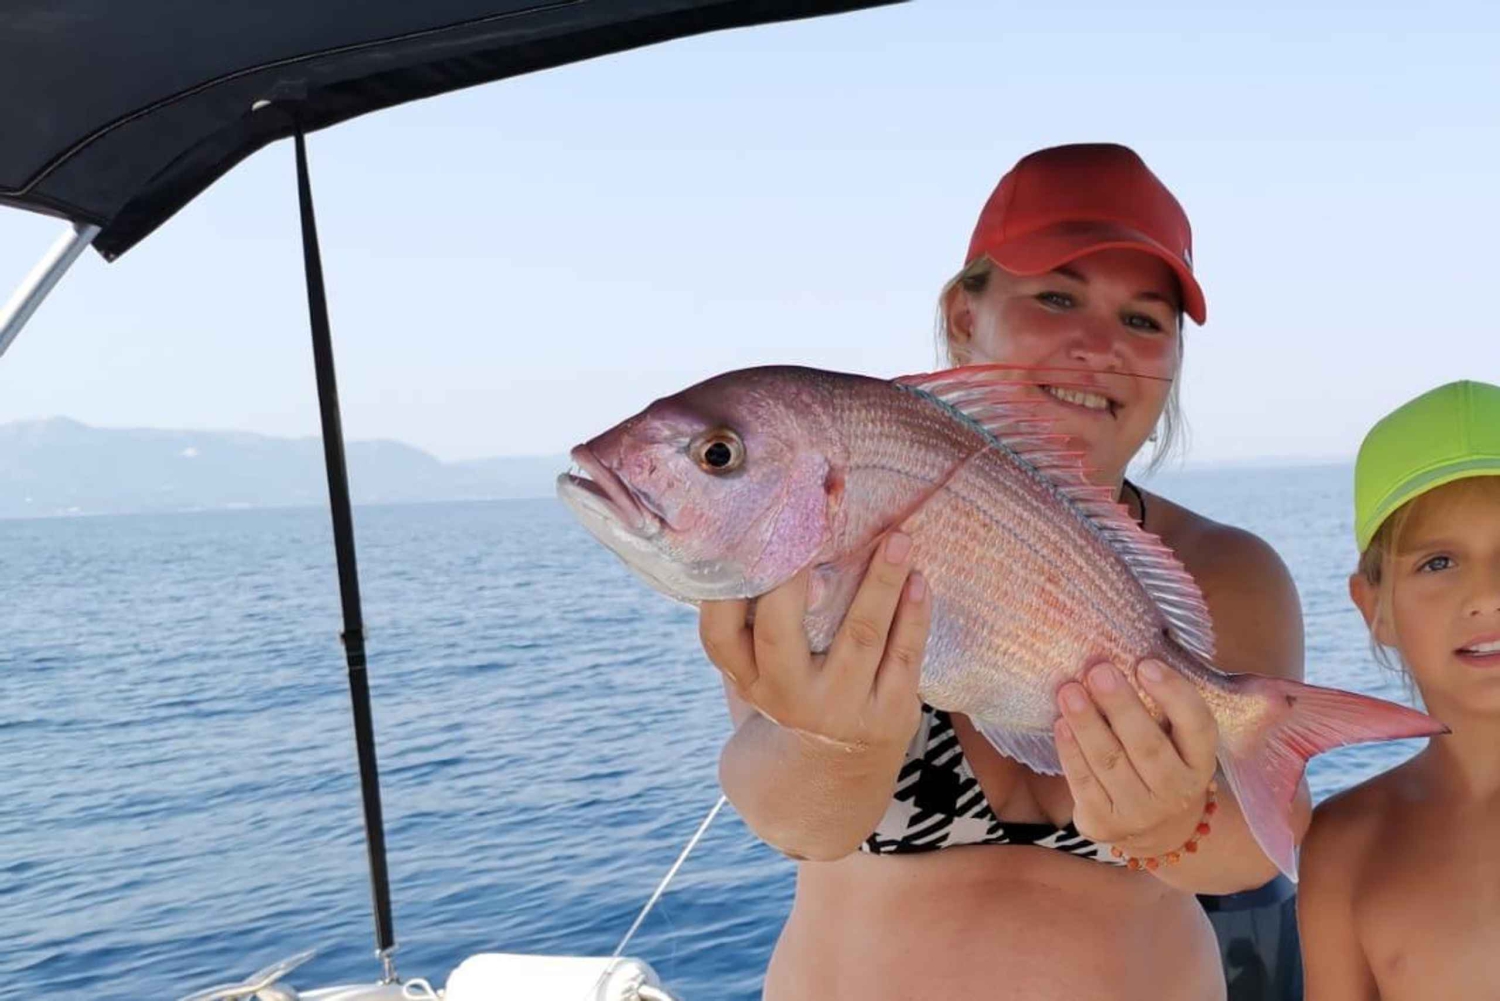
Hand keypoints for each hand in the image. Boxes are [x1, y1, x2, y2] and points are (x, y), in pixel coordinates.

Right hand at [699, 532, 929, 753]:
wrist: (831, 781)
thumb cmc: (794, 696)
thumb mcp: (762, 675)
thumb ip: (759, 623)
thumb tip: (776, 533)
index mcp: (748, 678)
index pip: (718, 633)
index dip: (728, 587)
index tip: (751, 537)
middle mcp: (785, 696)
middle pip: (780, 630)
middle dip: (799, 573)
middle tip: (821, 518)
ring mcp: (840, 708)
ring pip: (861, 636)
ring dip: (881, 581)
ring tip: (898, 539)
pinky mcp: (889, 715)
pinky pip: (905, 656)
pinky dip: (914, 613)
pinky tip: (918, 580)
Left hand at [1052, 658, 1218, 855]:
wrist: (1155, 828)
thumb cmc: (1162, 761)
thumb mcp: (1178, 738)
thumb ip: (1167, 703)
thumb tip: (1139, 651)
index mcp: (1201, 762)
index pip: (1197, 726)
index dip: (1174, 694)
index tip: (1146, 663)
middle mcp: (1177, 792)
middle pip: (1147, 745)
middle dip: (1120, 705)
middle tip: (1098, 669)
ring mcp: (1141, 812)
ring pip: (1110, 763)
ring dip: (1087, 723)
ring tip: (1068, 690)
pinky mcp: (1104, 823)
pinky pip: (1083, 783)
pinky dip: (1070, 752)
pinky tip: (1060, 724)